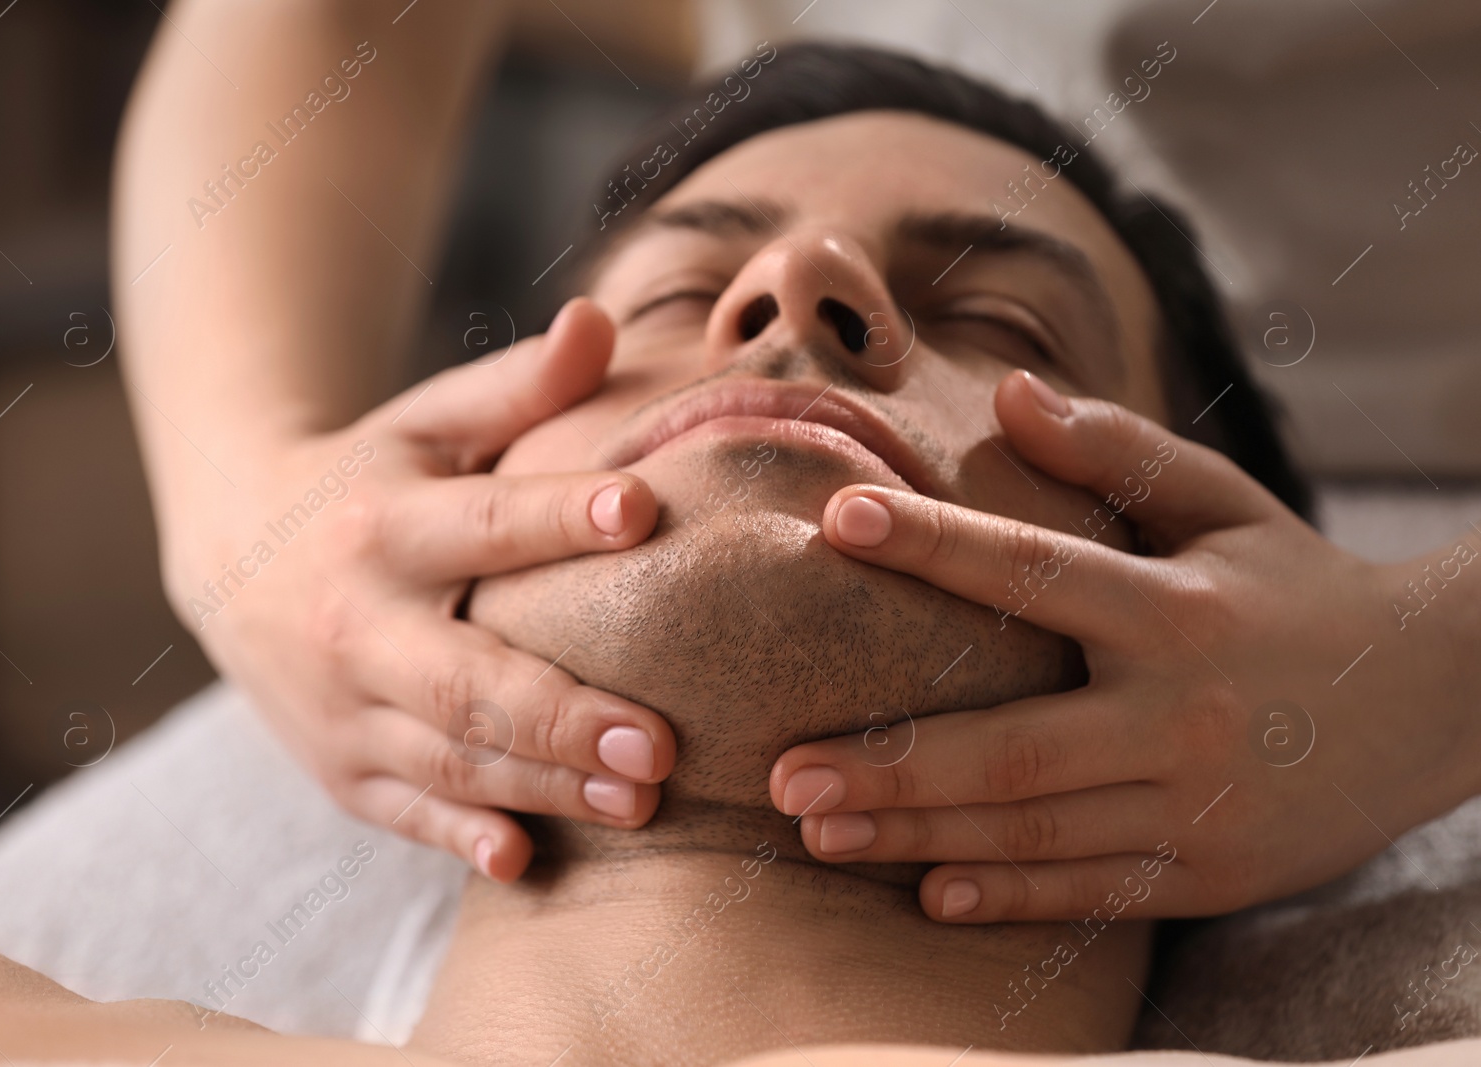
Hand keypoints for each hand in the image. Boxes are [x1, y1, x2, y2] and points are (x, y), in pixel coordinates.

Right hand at [168, 299, 674, 881]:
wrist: (231, 554)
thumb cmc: (367, 478)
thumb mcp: (428, 424)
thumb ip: (516, 387)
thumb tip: (600, 320)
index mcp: (385, 524)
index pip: (483, 523)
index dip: (556, 516)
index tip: (641, 510)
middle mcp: (356, 623)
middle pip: (461, 678)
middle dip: (558, 713)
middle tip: (661, 742)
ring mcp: (342, 708)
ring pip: (445, 759)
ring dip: (540, 785)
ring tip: (639, 799)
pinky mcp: (339, 768)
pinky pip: (401, 812)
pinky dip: (457, 836)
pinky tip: (523, 859)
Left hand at [770, 370, 1480, 920]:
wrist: (1442, 698)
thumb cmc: (1300, 586)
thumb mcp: (1226, 506)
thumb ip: (1118, 451)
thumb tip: (1008, 387)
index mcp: (1178, 611)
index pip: (1036, 571)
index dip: (934, 542)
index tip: (836, 517)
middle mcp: (1183, 716)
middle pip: (1012, 749)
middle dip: (889, 766)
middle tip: (781, 772)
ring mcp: (1199, 806)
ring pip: (1036, 833)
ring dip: (919, 836)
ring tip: (818, 831)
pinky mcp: (1213, 873)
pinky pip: (1094, 892)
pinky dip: (1010, 895)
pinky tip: (929, 890)